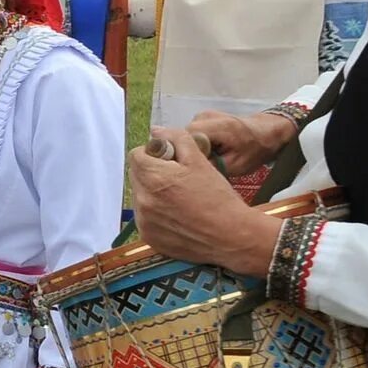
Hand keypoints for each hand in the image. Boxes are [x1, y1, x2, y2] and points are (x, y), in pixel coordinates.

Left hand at [129, 127, 282, 273]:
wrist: (231, 236)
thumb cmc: (218, 196)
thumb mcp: (200, 161)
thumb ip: (176, 140)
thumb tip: (156, 131)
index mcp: (153, 177)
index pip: (136, 155)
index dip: (154, 154)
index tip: (170, 160)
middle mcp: (142, 199)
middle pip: (136, 175)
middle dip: (152, 171)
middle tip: (178, 178)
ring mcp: (143, 220)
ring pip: (140, 195)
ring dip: (153, 192)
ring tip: (180, 198)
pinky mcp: (147, 236)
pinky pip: (144, 216)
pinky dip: (155, 212)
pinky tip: (177, 214)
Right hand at [188, 108, 297, 175]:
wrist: (267, 131)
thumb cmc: (256, 148)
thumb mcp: (236, 165)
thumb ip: (211, 166)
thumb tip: (187, 168)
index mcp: (218, 126)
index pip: (184, 138)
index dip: (184, 153)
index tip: (191, 165)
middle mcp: (206, 116)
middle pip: (181, 136)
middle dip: (188, 151)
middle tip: (201, 163)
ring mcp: (203, 115)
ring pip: (184, 135)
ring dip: (192, 148)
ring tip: (208, 156)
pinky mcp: (202, 118)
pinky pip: (190, 133)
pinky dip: (196, 143)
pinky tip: (209, 149)